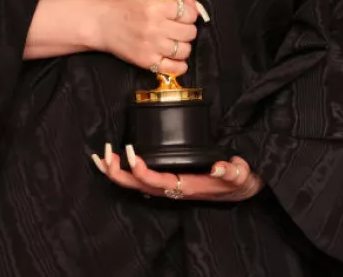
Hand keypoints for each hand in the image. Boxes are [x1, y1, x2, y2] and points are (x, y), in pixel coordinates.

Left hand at [92, 143, 262, 201]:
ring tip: (100, 156)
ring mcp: (169, 187)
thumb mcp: (241, 175)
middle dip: (117, 173)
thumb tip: (220, 167)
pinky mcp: (168, 181)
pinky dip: (125, 171)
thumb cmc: (239, 181)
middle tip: (105, 153)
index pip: (155, 181)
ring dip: (116, 172)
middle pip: (137, 186)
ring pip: (135, 185)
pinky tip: (117, 161)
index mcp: (186, 186)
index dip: (140, 170)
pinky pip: (141, 180)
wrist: (242, 190)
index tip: (131, 152)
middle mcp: (173, 190)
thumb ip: (233, 171)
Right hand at [95, 0, 205, 76]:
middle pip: (189, 32)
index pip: (189, 13)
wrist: (103, 24)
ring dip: (183, 45)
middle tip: (179, 28)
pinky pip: (174, 68)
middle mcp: (155, 27)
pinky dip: (180, 65)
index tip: (185, 15)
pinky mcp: (147, 61)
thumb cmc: (126, 6)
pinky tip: (175, 57)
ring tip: (176, 41)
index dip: (190, 13)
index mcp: (156, 7)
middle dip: (187, 29)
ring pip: (185, 50)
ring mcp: (152, 46)